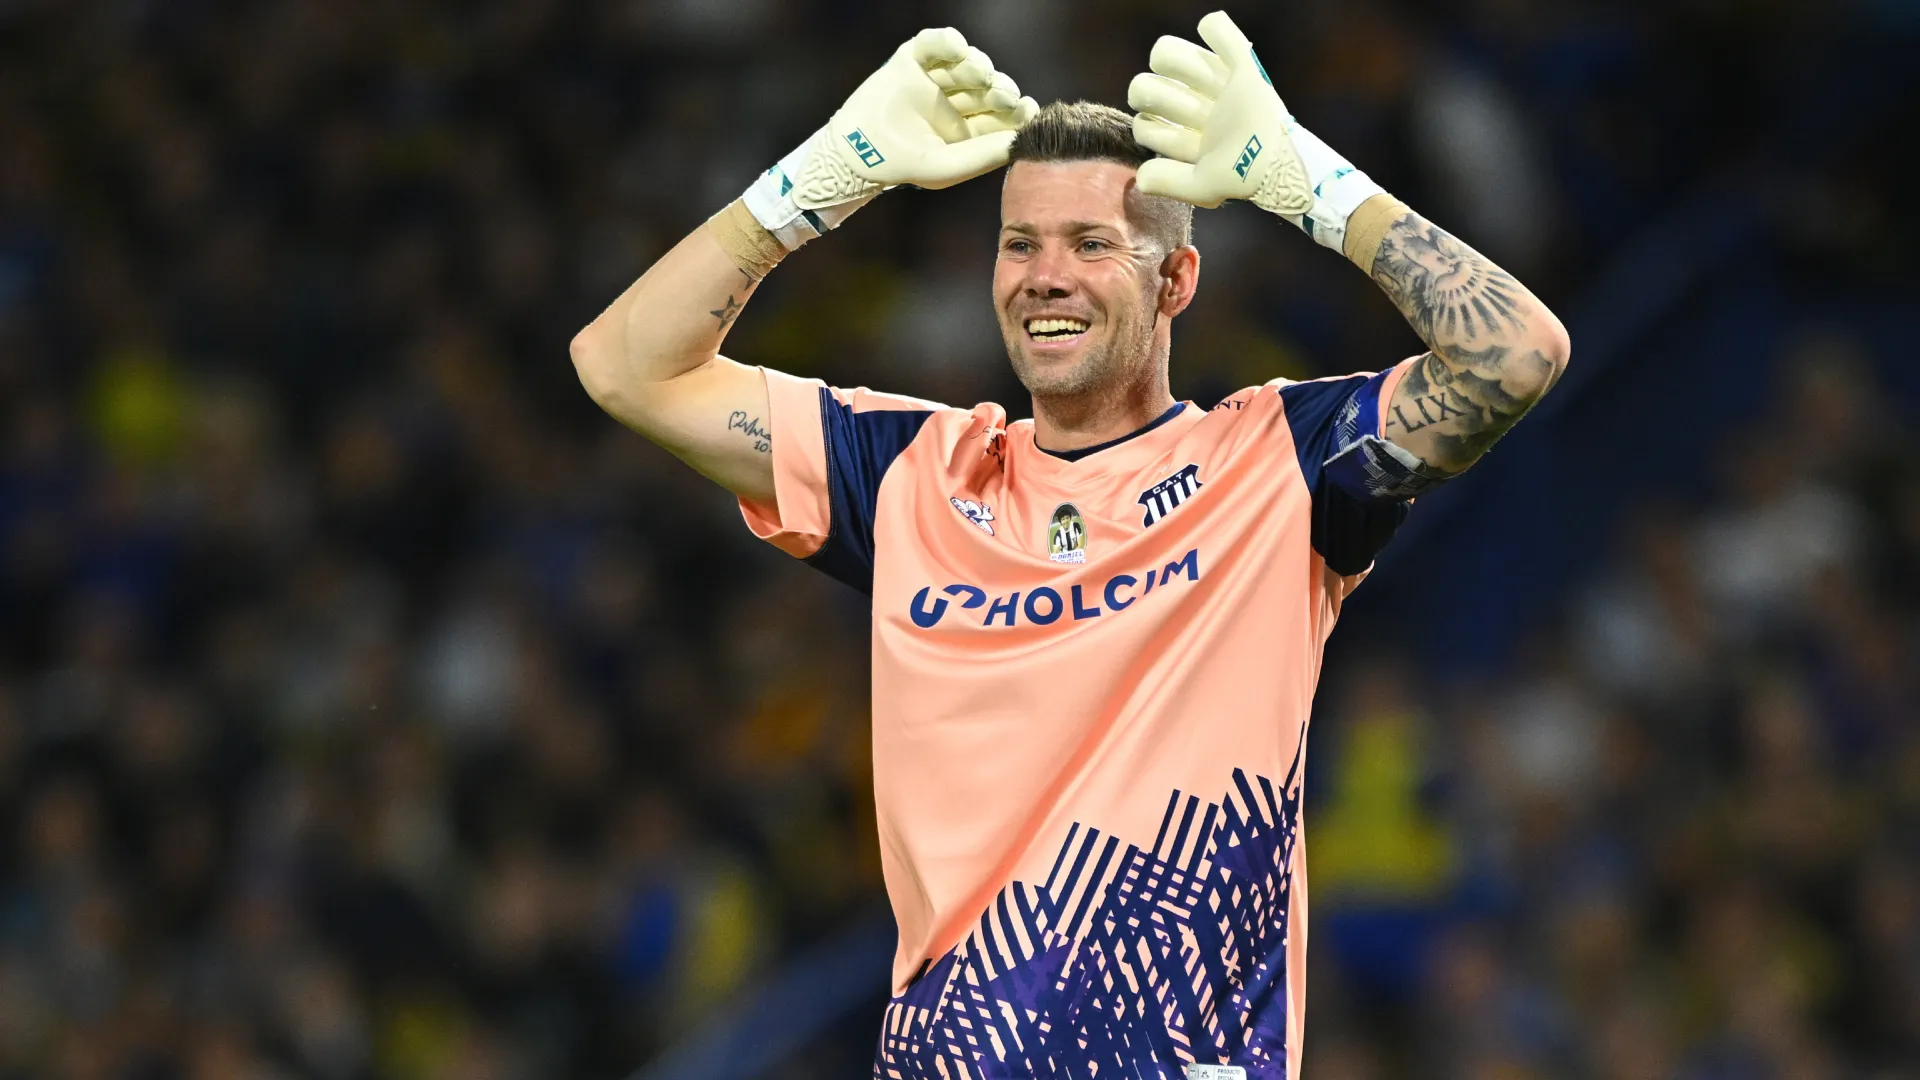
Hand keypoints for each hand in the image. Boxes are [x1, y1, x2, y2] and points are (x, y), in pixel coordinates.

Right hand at [744, 29, 1037, 248]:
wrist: (856, 153)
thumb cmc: (903, 166)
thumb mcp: (947, 166)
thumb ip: (984, 155)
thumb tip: (1023, 141)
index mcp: (968, 129)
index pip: (1000, 115)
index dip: (1017, 110)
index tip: (1029, 108)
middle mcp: (954, 102)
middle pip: (986, 87)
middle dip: (999, 89)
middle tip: (1005, 94)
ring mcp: (934, 79)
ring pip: (964, 64)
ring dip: (977, 65)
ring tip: (980, 74)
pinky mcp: (912, 60)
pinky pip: (934, 44)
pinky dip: (947, 41)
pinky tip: (958, 47)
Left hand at [1127, 11, 1381, 251]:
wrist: (1280, 165)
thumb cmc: (1243, 177)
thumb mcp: (1204, 187)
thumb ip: (1169, 183)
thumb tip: (1142, 175)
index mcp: (1181, 129)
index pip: (1144, 123)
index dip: (1149, 130)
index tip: (1174, 139)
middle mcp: (1192, 102)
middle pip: (1144, 85)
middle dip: (1153, 97)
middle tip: (1181, 109)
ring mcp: (1214, 83)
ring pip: (1165, 53)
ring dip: (1173, 63)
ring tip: (1197, 82)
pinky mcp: (1241, 66)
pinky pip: (1218, 30)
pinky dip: (1213, 29)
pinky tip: (1215, 43)